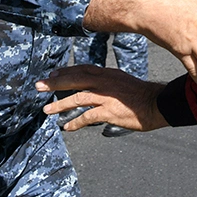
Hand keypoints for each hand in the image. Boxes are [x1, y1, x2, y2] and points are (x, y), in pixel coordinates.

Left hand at [36, 66, 168, 131]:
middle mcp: (104, 82)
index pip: (82, 69)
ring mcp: (106, 96)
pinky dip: (75, 122)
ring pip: (77, 97)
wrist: (157, 103)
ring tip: (46, 110)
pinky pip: (87, 117)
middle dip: (55, 83)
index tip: (52, 74)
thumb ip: (108, 83)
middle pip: (75, 79)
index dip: (66, 71)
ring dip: (60, 104)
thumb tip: (95, 88)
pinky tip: (67, 127)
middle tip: (39, 86)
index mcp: (108, 74)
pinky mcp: (109, 111)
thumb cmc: (141, 95)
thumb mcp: (123, 81)